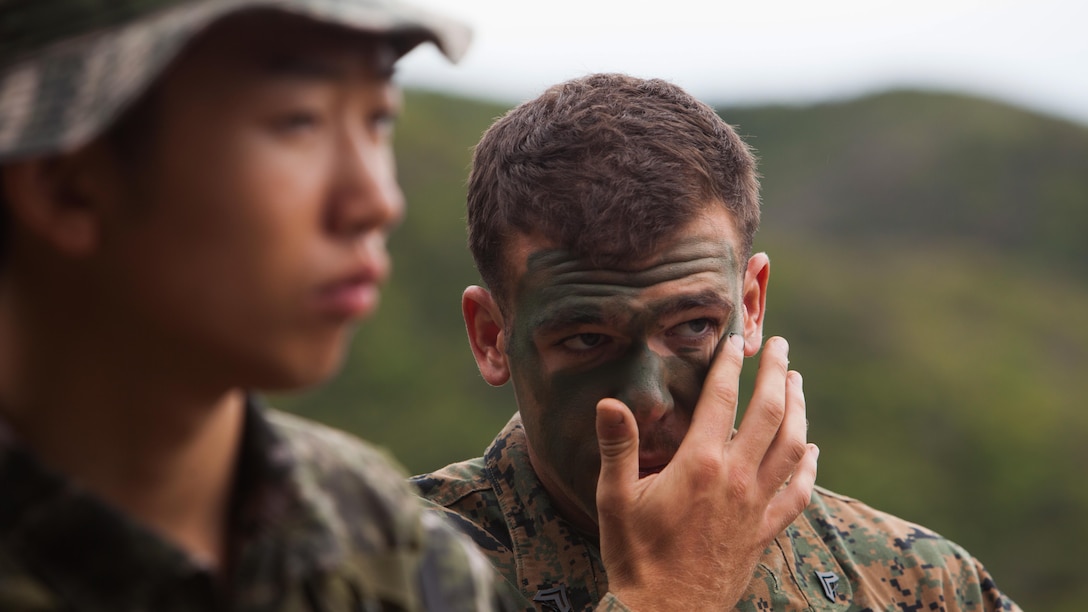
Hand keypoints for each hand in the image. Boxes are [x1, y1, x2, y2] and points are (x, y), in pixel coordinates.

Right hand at [595, 334, 817, 610]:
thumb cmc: (636, 556)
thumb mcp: (615, 498)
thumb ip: (618, 447)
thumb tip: (611, 402)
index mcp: (700, 464)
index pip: (721, 399)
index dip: (730, 364)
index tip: (736, 339)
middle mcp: (736, 479)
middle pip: (768, 413)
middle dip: (776, 373)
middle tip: (780, 345)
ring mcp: (756, 506)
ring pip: (791, 446)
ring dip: (797, 409)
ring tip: (796, 383)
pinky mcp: (764, 532)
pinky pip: (798, 493)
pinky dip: (808, 467)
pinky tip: (811, 451)